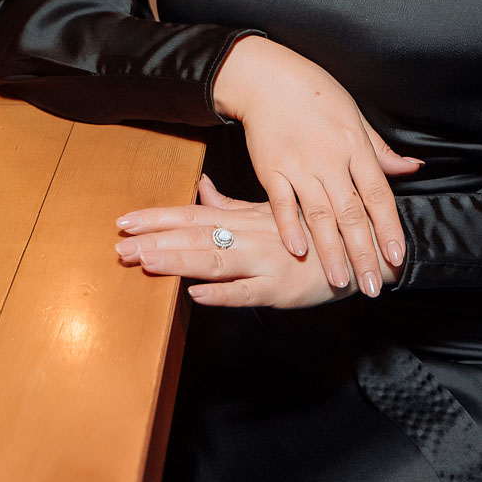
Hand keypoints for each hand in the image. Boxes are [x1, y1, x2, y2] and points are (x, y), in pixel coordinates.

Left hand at [114, 177, 401, 308]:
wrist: (362, 249)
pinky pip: (249, 292)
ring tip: (146, 263)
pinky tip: (197, 295)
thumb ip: (230, 204)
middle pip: (197, 237)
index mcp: (246, 218)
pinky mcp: (282, 289)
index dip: (159, 218)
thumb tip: (200, 186)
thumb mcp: (270, 211)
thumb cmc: (313, 231)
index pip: (194, 215)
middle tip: (120, 247)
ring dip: (179, 262)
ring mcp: (265, 262)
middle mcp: (251, 236)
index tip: (124, 221)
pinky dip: (224, 293)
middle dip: (157, 241)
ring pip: (215, 261)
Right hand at [213, 36, 421, 298]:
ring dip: (330, 251)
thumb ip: (381, 151)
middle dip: (363, 253)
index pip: (378, 195)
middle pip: (351, 213)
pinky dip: (289, 227)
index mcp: (356, 146)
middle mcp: (331, 158)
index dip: (388, 228)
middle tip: (371, 286)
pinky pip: (281, 203)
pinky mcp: (270, 168)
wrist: (269, 78)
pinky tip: (298, 251)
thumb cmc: (316, 95)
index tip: (396, 257)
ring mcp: (299, 164)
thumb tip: (413, 168)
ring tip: (340, 280)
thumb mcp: (356, 116)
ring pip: (319, 215)